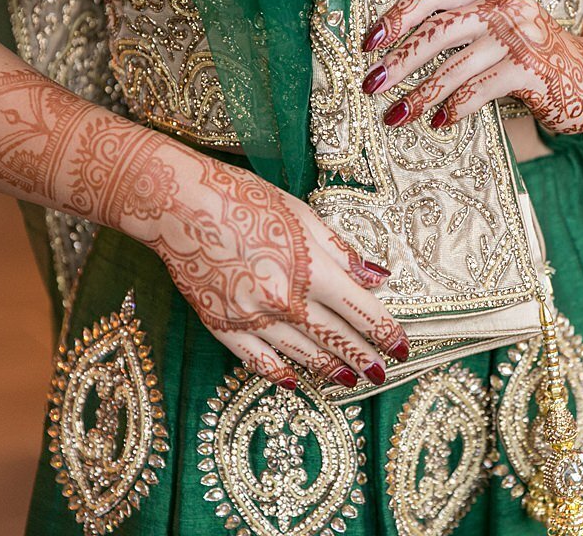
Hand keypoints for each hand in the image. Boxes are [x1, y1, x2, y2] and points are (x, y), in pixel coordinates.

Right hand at [112, 142, 409, 390]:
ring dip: (330, 370)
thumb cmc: (246, 201)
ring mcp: (253, 317)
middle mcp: (286, 301)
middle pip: (337, 339)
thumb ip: (342, 252)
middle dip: (364, 358)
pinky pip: (258, 360)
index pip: (362, 311)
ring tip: (350, 381)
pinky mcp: (223, 326)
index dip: (387, 333)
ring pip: (302, 355)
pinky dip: (279, 373)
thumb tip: (377, 277)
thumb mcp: (304, 215)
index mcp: (311, 270)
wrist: (180, 206)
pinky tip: (295, 381)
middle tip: (382, 373)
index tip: (403, 348)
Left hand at [358, 0, 582, 132]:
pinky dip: (455, 107)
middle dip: (399, 62)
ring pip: (453, 66)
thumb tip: (392, 50)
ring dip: (419, 94)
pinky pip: (478, 89)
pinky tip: (440, 121)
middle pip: (437, 30)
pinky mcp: (530, 69)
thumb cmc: (530, 55)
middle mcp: (505, 4)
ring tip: (396, 115)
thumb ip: (458, 26)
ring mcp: (519, 36)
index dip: (396, 16)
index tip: (369, 44)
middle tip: (371, 85)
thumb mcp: (496, 27)